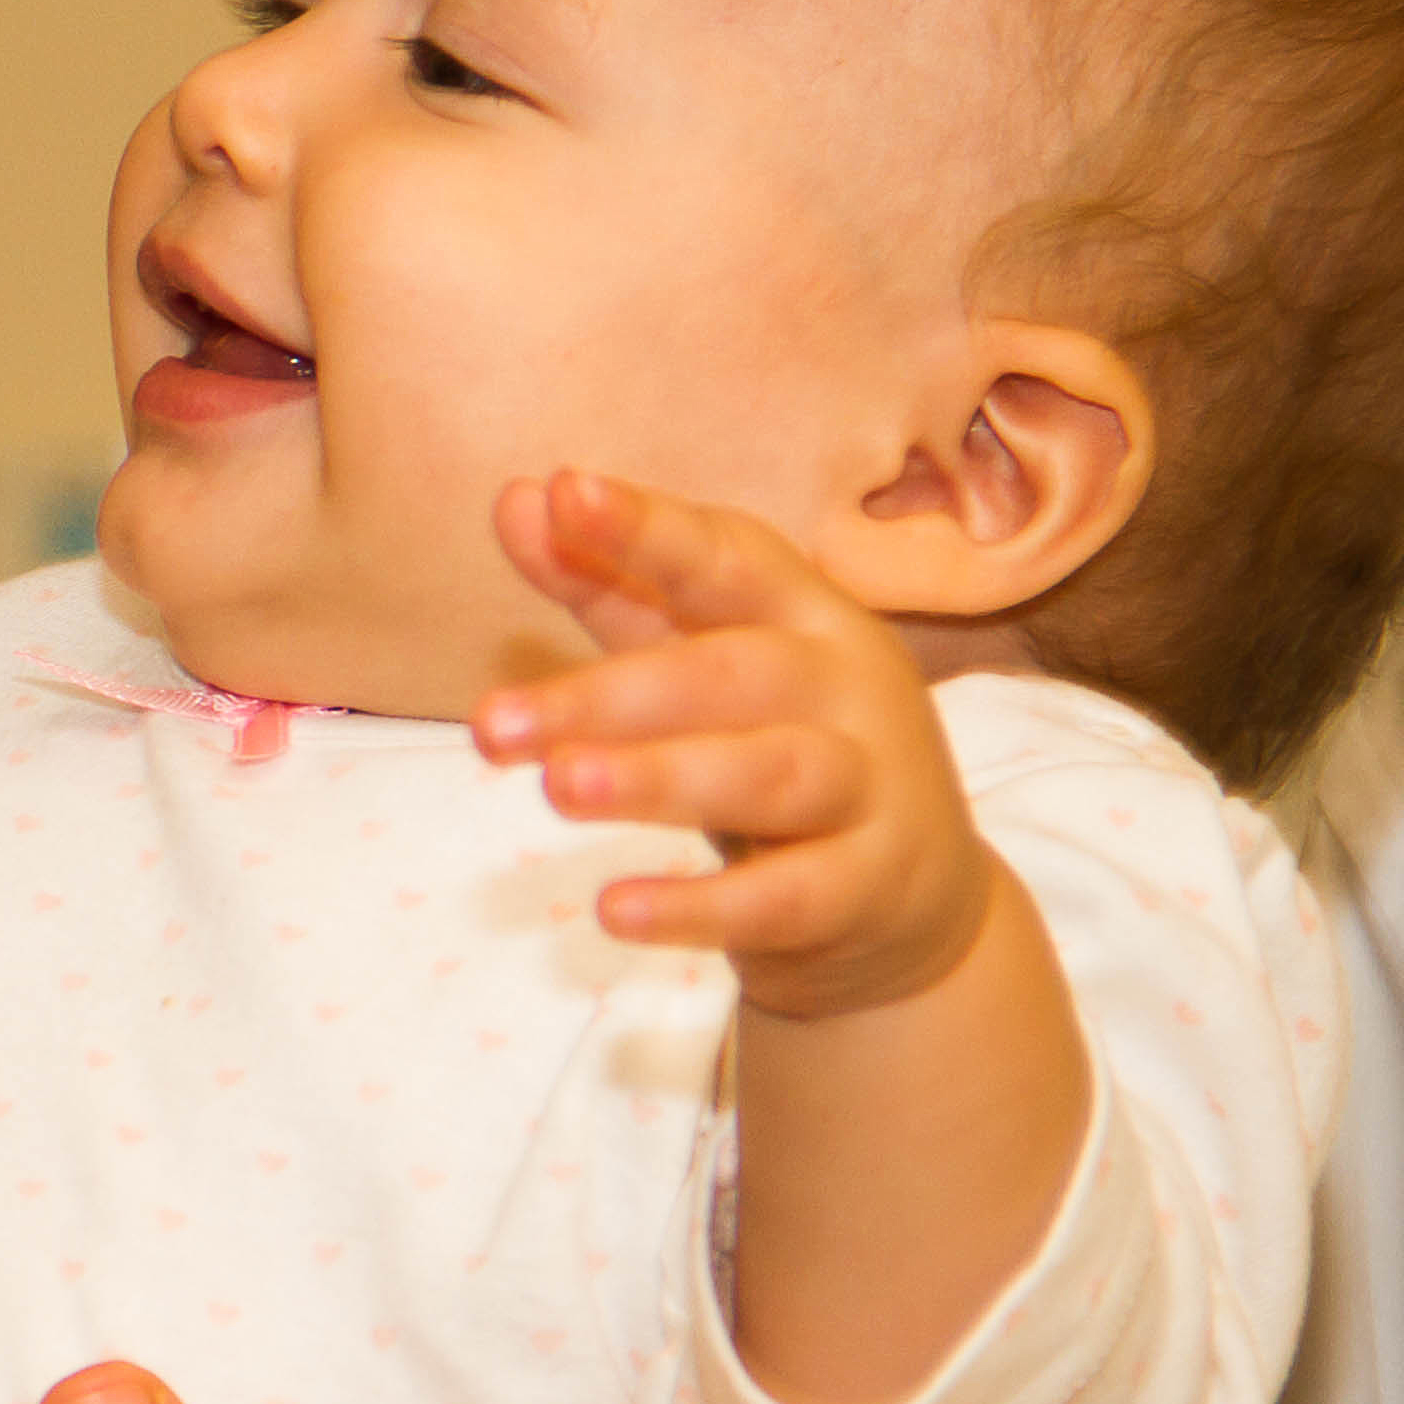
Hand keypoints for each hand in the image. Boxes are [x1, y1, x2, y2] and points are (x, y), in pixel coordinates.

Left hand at [474, 471, 994, 1022]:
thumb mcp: (702, 661)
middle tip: (490, 724)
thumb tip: (515, 498)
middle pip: (729, 675)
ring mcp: (871, 789)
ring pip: (768, 776)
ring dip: (658, 778)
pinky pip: (786, 897)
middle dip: (607, 696)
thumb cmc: (781, 745)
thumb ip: (612, 586)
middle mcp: (848, 689)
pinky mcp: (869, 888)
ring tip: (558, 788)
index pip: (727, 558)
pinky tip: (615, 910)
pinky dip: (702, 907)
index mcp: (805, 617)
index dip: (648, 528)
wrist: (913, 898)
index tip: (563, 494)